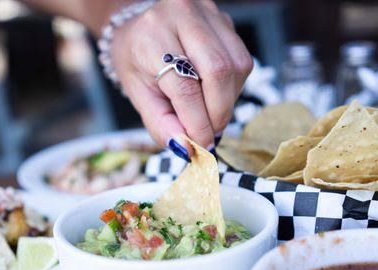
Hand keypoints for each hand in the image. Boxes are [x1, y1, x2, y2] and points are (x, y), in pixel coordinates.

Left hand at [110, 0, 252, 158]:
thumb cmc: (136, 60)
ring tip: (211, 114)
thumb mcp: (138, 94)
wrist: (140, 28)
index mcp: (152, 35)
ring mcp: (208, 14)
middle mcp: (182, 15)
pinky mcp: (224, 20)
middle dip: (218, 113)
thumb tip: (186, 148)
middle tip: (209, 134)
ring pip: (236, 66)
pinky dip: (233, 87)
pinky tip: (216, 94)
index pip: (184, 86)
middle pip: (217, 72)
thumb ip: (160, 123)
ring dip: (228, 101)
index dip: (197, 122)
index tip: (201, 146)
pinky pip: (241, 60)